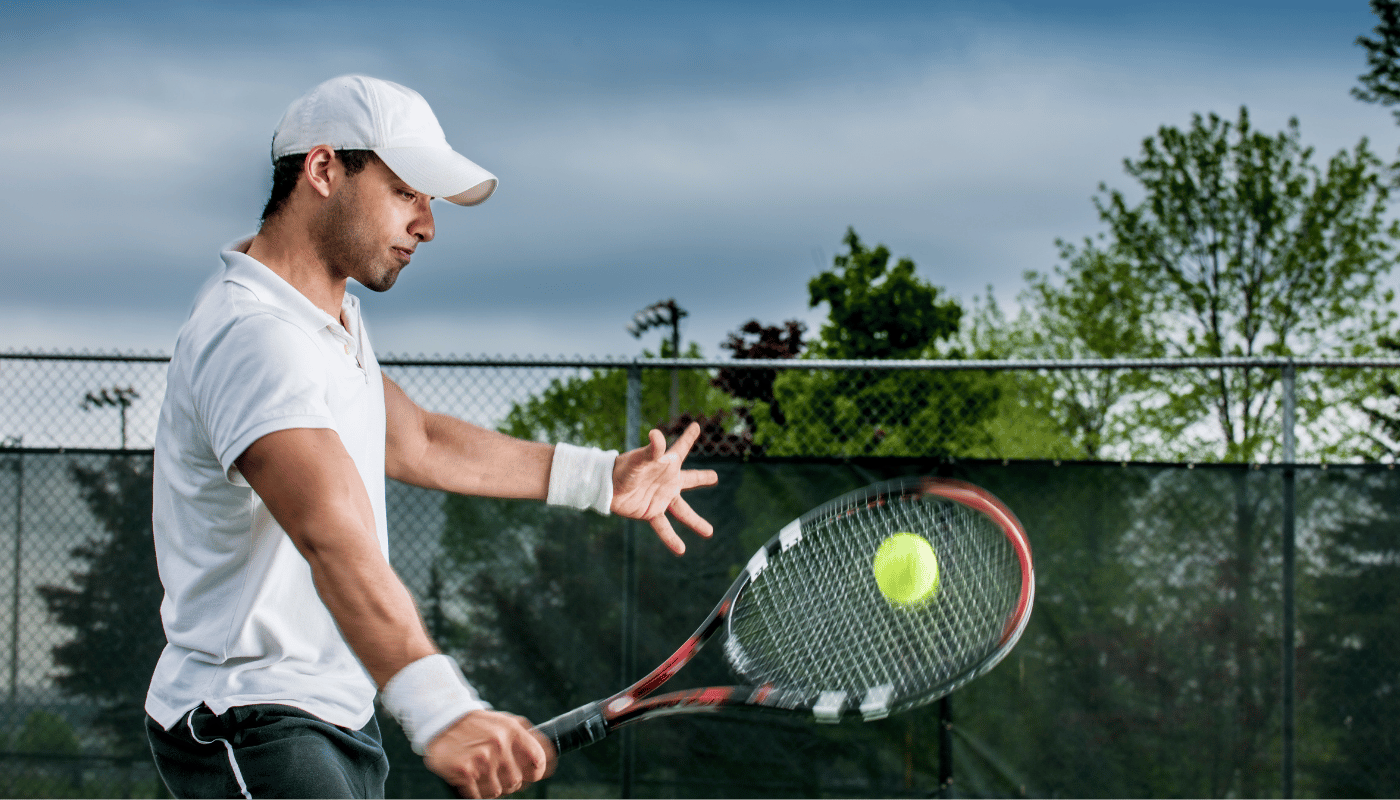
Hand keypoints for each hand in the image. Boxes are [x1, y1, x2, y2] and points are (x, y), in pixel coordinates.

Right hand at [424, 710, 553, 798]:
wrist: (442, 721)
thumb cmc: (477, 724)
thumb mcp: (505, 721)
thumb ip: (527, 736)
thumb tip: (549, 757)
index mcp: (512, 731)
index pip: (537, 759)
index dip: (538, 771)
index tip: (534, 774)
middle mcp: (499, 744)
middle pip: (516, 781)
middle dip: (509, 782)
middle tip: (498, 774)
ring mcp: (481, 759)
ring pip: (498, 791)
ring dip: (491, 786)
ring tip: (482, 773)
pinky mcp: (464, 772)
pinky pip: (478, 795)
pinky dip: (475, 791)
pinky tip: (471, 778)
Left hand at [611, 422, 718, 553]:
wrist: (605, 487)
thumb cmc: (622, 469)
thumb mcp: (639, 459)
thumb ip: (651, 450)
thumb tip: (657, 434)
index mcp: (666, 464)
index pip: (681, 448)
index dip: (688, 437)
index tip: (696, 426)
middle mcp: (667, 481)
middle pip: (689, 480)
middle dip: (702, 478)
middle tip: (714, 477)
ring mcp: (661, 498)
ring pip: (682, 511)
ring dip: (695, 522)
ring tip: (709, 532)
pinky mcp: (651, 512)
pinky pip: (664, 527)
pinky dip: (671, 539)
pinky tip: (681, 550)